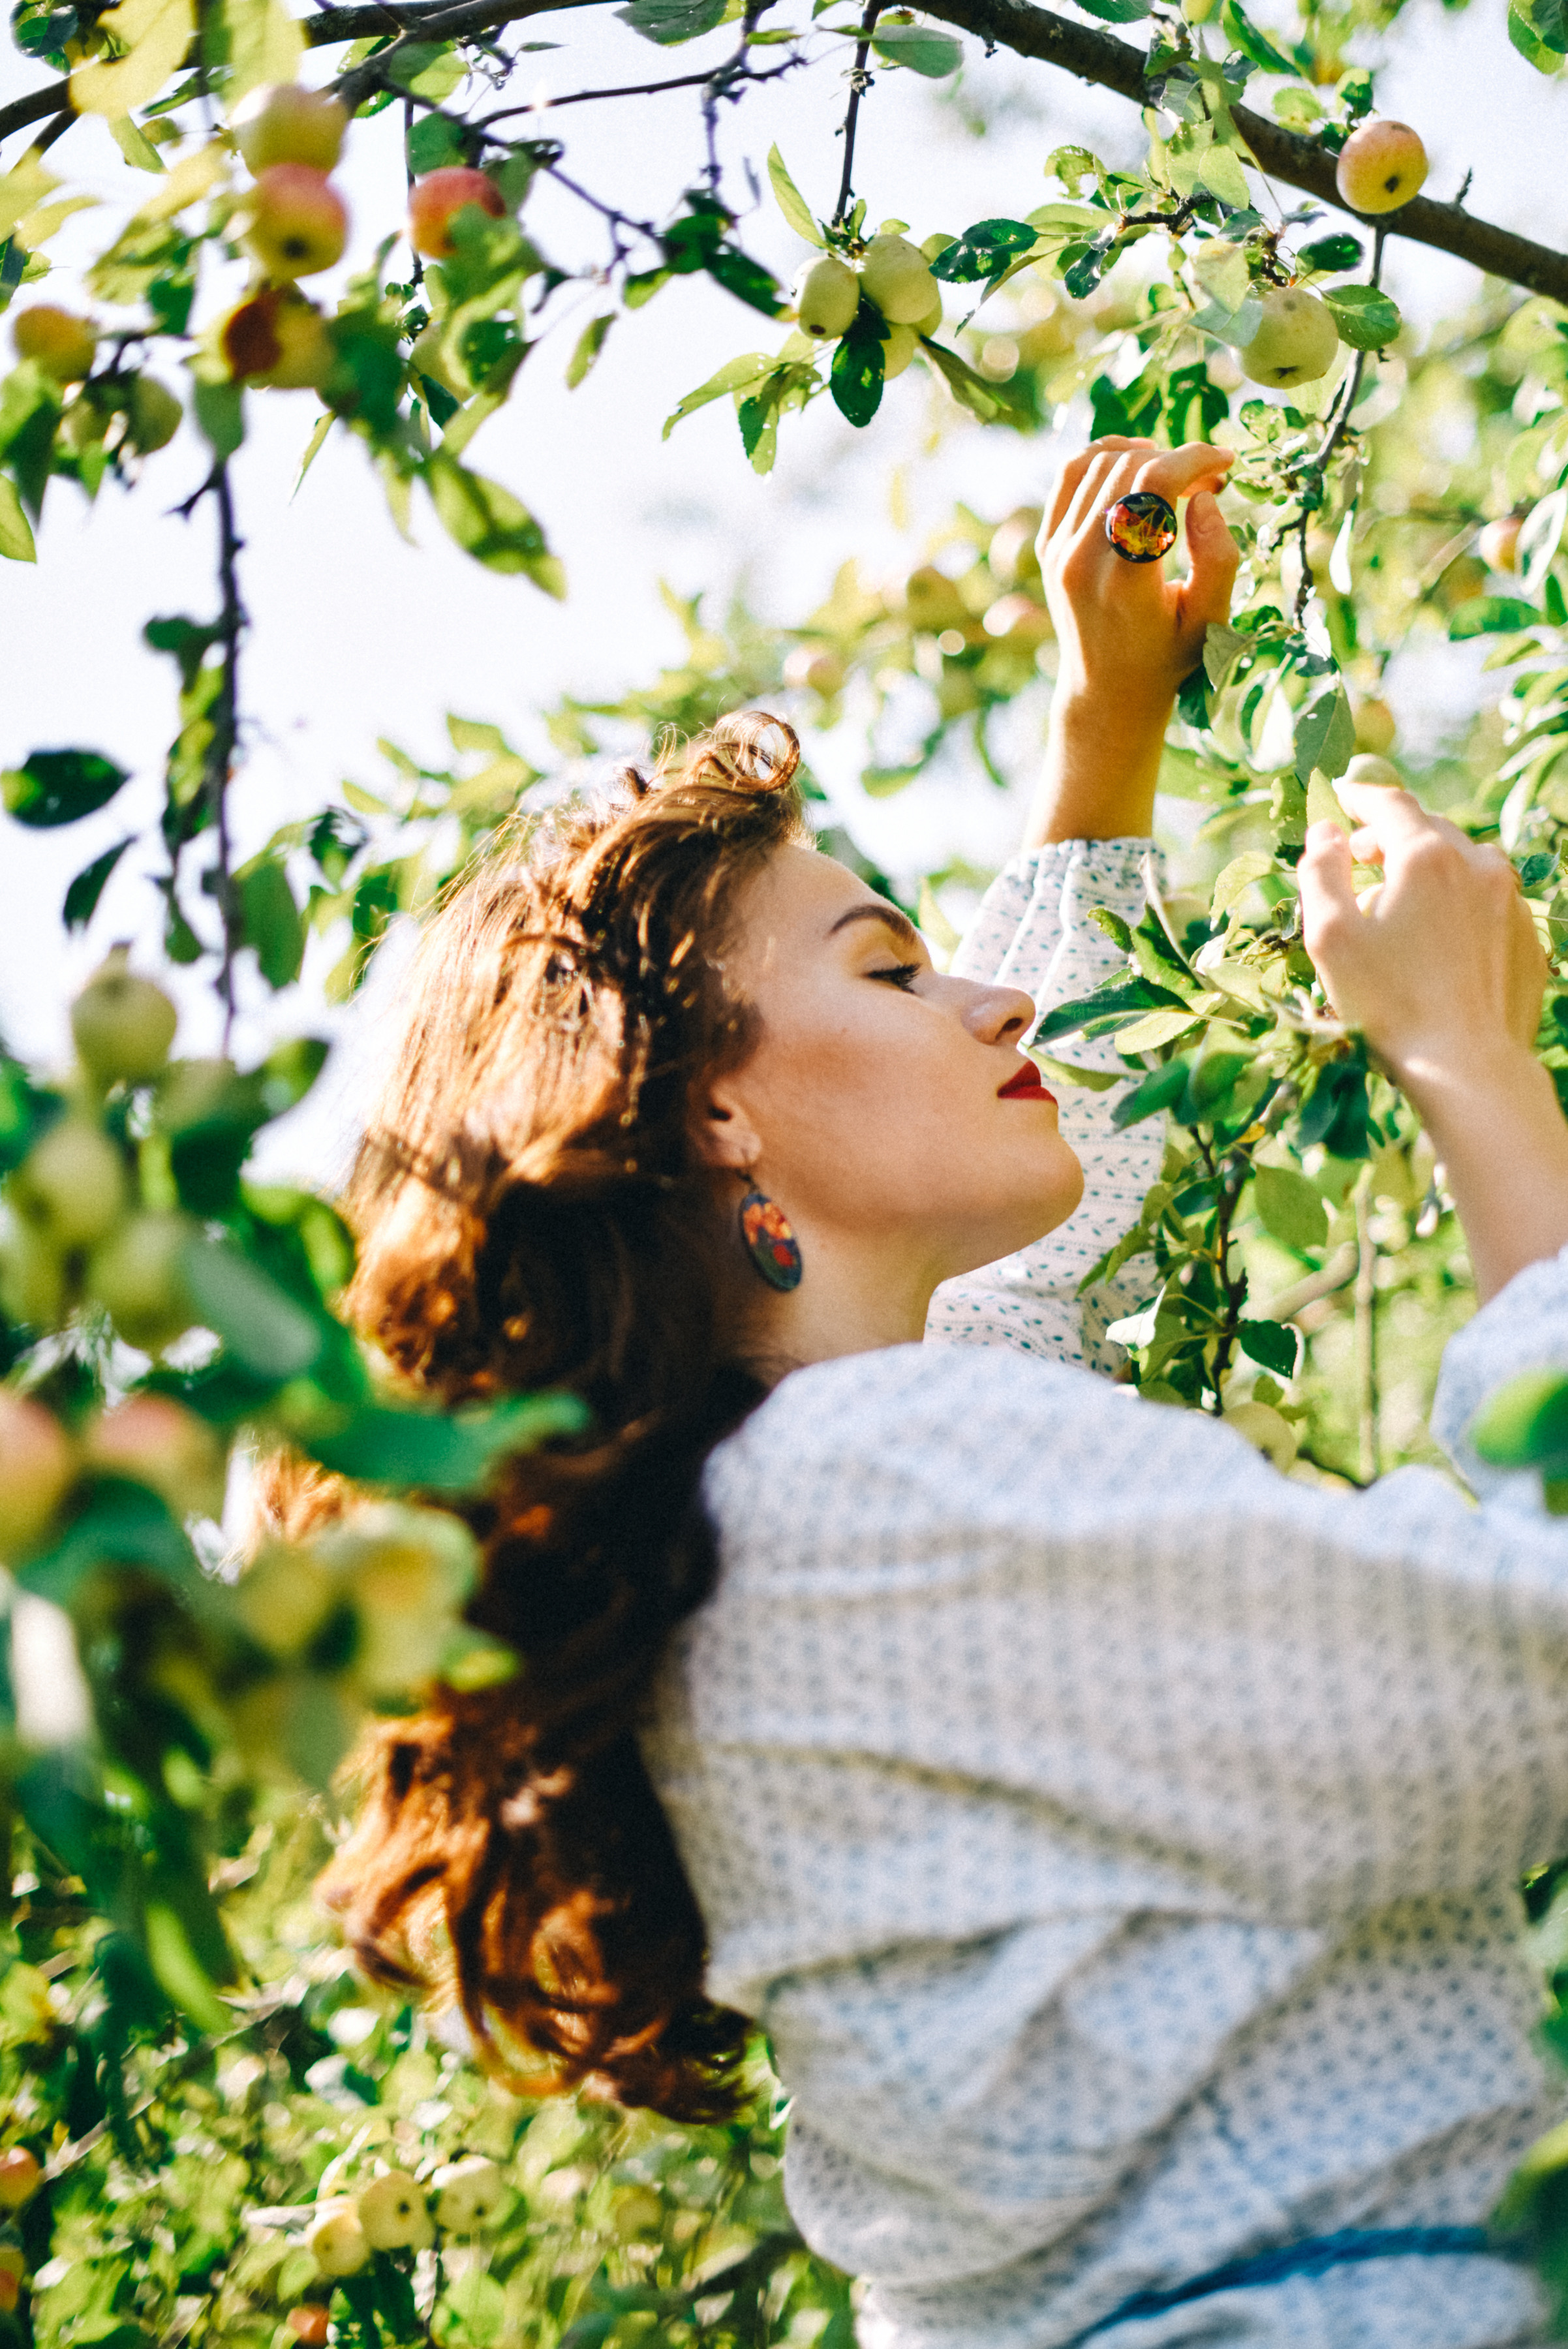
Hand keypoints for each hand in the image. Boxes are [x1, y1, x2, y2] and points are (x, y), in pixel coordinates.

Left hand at [1026, 436, 1238, 845]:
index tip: (1226, 462)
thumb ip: (1218, 557)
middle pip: (1129, 467)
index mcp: (1125, 581)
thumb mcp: (1209, 620)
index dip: (1195, 458)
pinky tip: (1136, 466)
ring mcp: (1058, 551)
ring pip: (1099, 463)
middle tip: (1209, 479)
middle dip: (1177, 458)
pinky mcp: (1048, 545)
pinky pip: (1070, 475)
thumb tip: (1203, 497)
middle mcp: (1082, 561)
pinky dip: (1105, 456)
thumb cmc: (1168, 658)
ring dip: (1145, 454)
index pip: (1153, 484)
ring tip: (1177, 475)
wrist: (1107, 692)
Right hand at [1299, 781, 1545, 1091]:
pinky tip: (1436, 941)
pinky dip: (1457, 904)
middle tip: (1360, 857)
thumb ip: (1321, 871)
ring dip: (1428, 868)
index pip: (1389, 804)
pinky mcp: (1525, 935)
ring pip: (1463, 863)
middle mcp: (1477, 864)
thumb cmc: (1388, 1003)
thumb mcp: (1329, 936)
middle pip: (1428, 829)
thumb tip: (1324, 831)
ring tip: (1400, 902)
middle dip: (1391, 836)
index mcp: (1425, 856)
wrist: (1468, 1067)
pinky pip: (1485, 902)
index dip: (1358, 797)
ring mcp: (1509, 900)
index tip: (1338, 798)